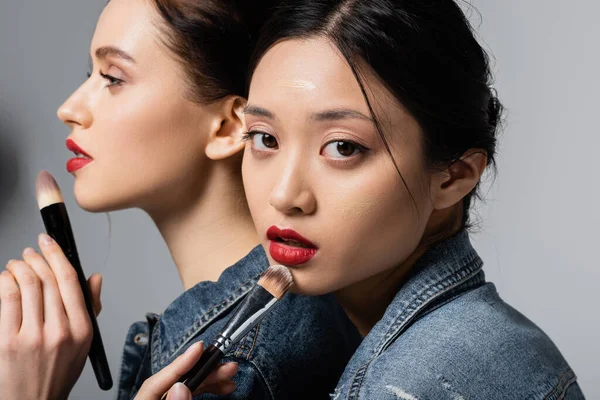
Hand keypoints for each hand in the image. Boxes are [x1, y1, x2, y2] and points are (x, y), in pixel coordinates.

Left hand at [0, 233, 102, 399]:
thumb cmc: (58, 372)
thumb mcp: (85, 342)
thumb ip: (91, 306)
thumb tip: (94, 277)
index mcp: (82, 329)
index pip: (70, 280)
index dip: (57, 254)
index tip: (49, 241)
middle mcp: (59, 332)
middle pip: (47, 279)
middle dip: (36, 257)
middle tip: (30, 251)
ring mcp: (32, 337)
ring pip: (26, 285)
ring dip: (18, 266)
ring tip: (16, 264)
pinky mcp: (7, 342)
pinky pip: (7, 299)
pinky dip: (4, 282)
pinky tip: (5, 279)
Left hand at [135, 341, 237, 399]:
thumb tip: (179, 388)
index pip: (154, 383)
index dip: (179, 364)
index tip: (200, 347)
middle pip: (173, 383)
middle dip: (203, 372)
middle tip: (227, 365)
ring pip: (185, 389)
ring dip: (209, 380)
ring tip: (229, 375)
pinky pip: (189, 396)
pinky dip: (205, 390)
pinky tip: (220, 387)